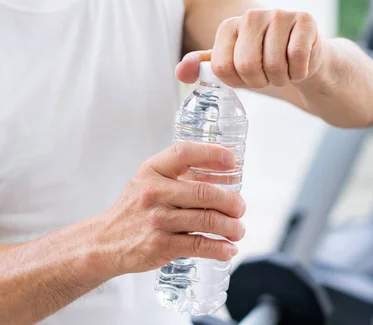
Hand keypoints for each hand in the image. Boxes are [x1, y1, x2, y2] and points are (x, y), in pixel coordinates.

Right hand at [92, 142, 245, 276]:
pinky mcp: (160, 245)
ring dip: (232, 227)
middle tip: (240, 209)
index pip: (185, 152)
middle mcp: (154, 192)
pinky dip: (220, 248)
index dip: (212, 154)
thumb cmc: (135, 209)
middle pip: (205, 193)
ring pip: (208, 220)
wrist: (103, 242)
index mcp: (153, 171)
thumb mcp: (149, 182)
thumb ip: (182, 174)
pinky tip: (229, 249)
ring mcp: (157, 219)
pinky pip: (200, 245)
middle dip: (232, 202)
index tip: (233, 161)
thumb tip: (226, 164)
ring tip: (238, 230)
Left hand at [176, 9, 324, 87]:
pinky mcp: (305, 21)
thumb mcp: (233, 66)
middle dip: (260, 82)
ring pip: (274, 65)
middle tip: (268, 77)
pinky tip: (299, 66)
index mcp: (229, 26)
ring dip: (281, 79)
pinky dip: (299, 72)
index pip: (223, 67)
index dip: (238, 83)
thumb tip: (181, 72)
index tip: (247, 78)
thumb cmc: (265, 62)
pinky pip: (297, 58)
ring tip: (284, 71)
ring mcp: (279, 15)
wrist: (305, 59)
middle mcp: (251, 16)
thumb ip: (206, 67)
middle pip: (247, 66)